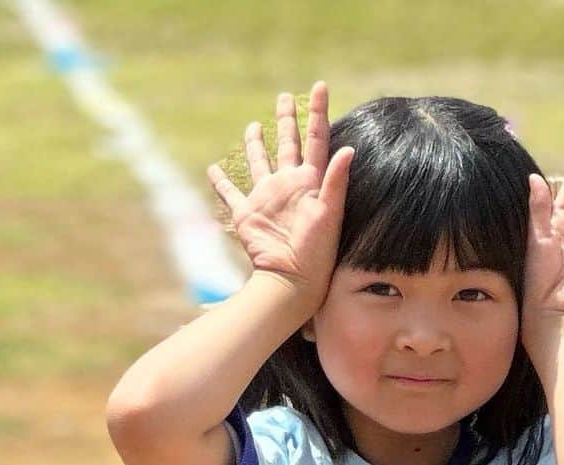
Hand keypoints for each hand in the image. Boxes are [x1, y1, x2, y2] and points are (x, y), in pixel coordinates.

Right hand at [207, 80, 354, 312]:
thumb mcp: (329, 213)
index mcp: (311, 182)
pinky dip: (220, 182)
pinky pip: (230, 193)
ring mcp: (267, 197)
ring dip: (256, 144)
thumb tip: (348, 148)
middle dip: (287, 120)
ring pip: (260, 161)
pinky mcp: (247, 213)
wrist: (292, 279)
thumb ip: (335, 180)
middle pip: (288, 143)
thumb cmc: (316, 251)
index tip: (319, 86)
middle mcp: (289, 185)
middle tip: (284, 97)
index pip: (316, 138)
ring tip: (254, 125)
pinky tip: (214, 170)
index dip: (318, 111)